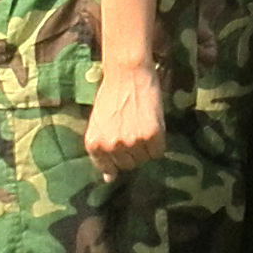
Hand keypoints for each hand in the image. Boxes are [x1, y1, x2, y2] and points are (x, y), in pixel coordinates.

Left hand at [84, 57, 165, 175]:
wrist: (127, 73)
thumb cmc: (111, 96)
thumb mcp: (98, 124)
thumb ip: (102, 151)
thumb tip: (109, 180)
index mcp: (94, 145)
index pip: (109, 169)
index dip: (118, 157)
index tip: (122, 146)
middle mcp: (111, 146)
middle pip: (128, 165)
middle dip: (132, 152)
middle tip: (133, 130)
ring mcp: (131, 142)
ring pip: (144, 160)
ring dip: (146, 148)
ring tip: (142, 126)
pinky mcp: (151, 135)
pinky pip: (158, 152)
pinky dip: (158, 143)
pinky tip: (152, 126)